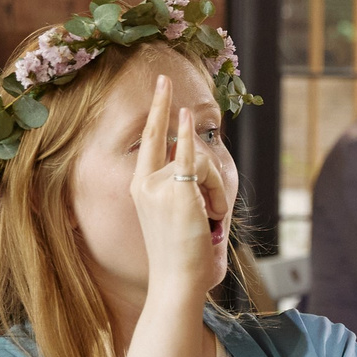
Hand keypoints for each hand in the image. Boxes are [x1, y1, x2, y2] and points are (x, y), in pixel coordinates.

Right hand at [130, 74, 223, 303]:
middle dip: (159, 102)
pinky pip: (200, 166)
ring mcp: (158, 185)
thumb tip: (197, 162)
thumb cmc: (179, 256)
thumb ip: (182, 187)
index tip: (160, 89)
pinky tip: (189, 118)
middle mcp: (144, 182)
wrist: (175, 279)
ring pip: (199, 162)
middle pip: (169, 141)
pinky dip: (209, 170)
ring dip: (216, 188)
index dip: (154, 114)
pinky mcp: (177, 190)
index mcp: (140, 188)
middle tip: (164, 78)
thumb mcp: (175, 216)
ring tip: (214, 217)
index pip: (147, 143)